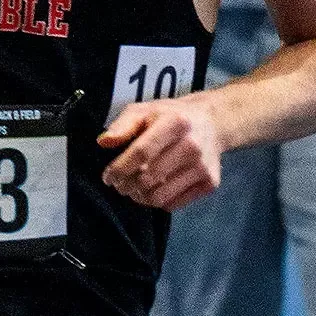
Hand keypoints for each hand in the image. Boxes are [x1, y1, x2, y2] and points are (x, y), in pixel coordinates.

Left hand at [98, 96, 222, 210]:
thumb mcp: (143, 111)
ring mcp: (203, 167)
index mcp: (174, 123)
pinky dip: (157, 201)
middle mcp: (192, 146)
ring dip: (139, 197)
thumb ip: (122, 126)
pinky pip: (174, 204)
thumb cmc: (170, 117)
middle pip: (148, 178)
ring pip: (160, 196)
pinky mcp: (210, 183)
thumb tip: (103, 142)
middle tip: (120, 184)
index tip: (108, 177)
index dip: (120, 168)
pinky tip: (153, 190)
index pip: (141, 153)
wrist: (211, 123)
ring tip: (133, 189)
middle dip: (126, 186)